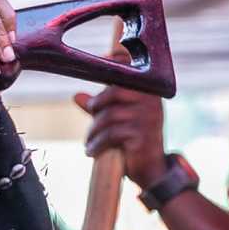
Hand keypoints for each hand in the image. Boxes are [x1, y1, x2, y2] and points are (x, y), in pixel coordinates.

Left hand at [73, 51, 166, 187]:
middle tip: (92, 117)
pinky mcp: (142, 136)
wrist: (151, 170)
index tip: (100, 60)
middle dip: (97, 106)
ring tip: (90, 141)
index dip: (115, 60)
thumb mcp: (116, 120)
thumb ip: (99, 107)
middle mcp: (152, 102)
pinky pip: (111, 134)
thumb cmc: (133, 140)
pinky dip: (97, 143)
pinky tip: (92, 151)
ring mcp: (148, 118)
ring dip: (94, 130)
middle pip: (114, 92)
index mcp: (148, 93)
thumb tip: (76, 96)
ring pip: (109, 116)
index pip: (133, 67)